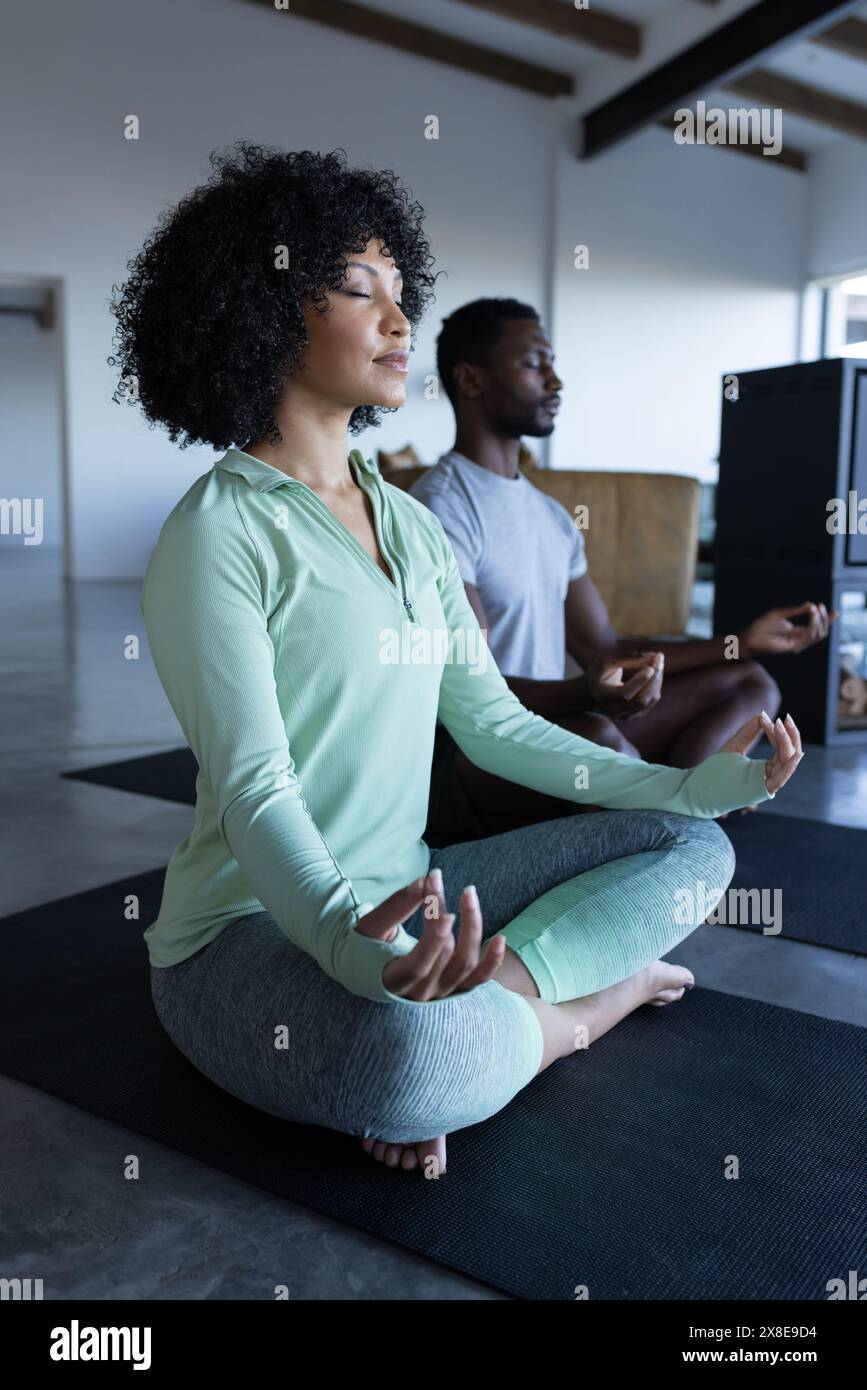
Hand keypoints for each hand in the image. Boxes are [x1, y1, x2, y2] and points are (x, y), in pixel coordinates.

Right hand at [357, 870, 505, 1001]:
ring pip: (466, 963)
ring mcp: (441, 994)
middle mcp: (420, 994)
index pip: (419, 965)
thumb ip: (396, 906)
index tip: (446, 912)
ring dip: (472, 926)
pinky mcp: (455, 989)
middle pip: (444, 954)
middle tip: (434, 879)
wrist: (370, 971)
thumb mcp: (372, 926)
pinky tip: (500, 938)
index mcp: (393, 982)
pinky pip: (480, 979)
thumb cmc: (366, 946)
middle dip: (441, 911)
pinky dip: (493, 960)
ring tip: (468, 892)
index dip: (434, 939)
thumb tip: (423, 882)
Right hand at [585, 650, 663, 719]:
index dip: (639, 681)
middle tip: (659, 658)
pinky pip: (652, 700)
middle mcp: (613, 710)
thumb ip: (627, 657)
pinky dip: (656, 685)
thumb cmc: (599, 673)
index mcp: (602, 696)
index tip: (651, 666)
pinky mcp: (635, 715)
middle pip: (641, 699)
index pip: (624, 694)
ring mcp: (625, 716)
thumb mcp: (606, 660)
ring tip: (657, 662)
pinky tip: (653, 673)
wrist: (592, 693)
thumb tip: (654, 656)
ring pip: (650, 699)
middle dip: (654, 678)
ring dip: (657, 679)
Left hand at [719, 710, 802, 794]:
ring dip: (786, 742)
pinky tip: (795, 754)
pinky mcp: (761, 791)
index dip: (778, 732)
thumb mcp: (734, 747)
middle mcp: (769, 776)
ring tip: (780, 725)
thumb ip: (747, 733)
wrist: (699, 790)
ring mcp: (766, 784)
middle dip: (790, 735)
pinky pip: (781, 780)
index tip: (767, 717)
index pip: (780, 748)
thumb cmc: (715, 772)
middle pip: (789, 754)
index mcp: (765, 768)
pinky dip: (789, 767)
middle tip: (787, 718)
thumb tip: (762, 715)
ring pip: (786, 763)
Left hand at [743, 603, 837, 655]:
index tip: (836, 611)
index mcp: (798, 632)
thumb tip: (810, 605)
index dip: (828, 620)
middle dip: (825, 619)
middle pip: (822, 631)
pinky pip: (810, 636)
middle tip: (819, 606)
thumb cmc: (762, 626)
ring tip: (814, 608)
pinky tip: (811, 613)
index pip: (818, 627)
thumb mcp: (780, 614)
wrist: (750, 637)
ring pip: (819, 634)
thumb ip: (795, 610)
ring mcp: (798, 644)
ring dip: (819, 620)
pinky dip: (813, 624)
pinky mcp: (794, 646)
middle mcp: (800, 639)